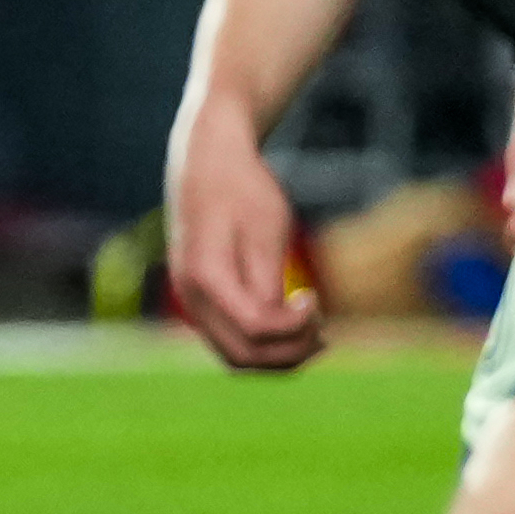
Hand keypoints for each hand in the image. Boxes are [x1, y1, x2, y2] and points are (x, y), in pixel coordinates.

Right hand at [164, 115, 323, 371]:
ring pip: (235, 355)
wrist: (207, 158)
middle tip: (324, 331)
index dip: (294, 326)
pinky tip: (292, 325)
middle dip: (289, 353)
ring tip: (315, 336)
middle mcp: (190, 296)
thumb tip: (282, 327)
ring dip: (277, 355)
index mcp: (205, 276)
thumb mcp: (266, 229)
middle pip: (242, 355)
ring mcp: (190, 300)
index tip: (315, 297)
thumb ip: (269, 282)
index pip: (254, 328)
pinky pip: (231, 338)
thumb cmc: (242, 187)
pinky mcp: (200, 298)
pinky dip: (263, 343)